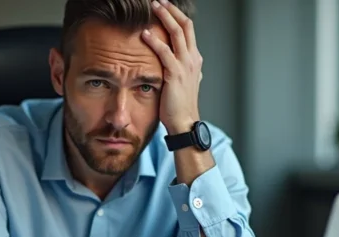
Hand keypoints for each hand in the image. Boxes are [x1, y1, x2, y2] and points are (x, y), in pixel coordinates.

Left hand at [142, 0, 201, 134]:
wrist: (184, 122)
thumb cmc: (180, 105)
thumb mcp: (182, 82)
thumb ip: (180, 69)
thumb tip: (174, 63)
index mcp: (194, 59)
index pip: (188, 30)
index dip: (176, 15)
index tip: (165, 6)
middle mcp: (192, 59)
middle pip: (184, 25)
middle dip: (171, 10)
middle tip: (158, 0)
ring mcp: (186, 66)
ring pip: (177, 33)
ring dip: (164, 17)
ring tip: (152, 7)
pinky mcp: (175, 74)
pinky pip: (165, 52)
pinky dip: (155, 41)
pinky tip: (144, 33)